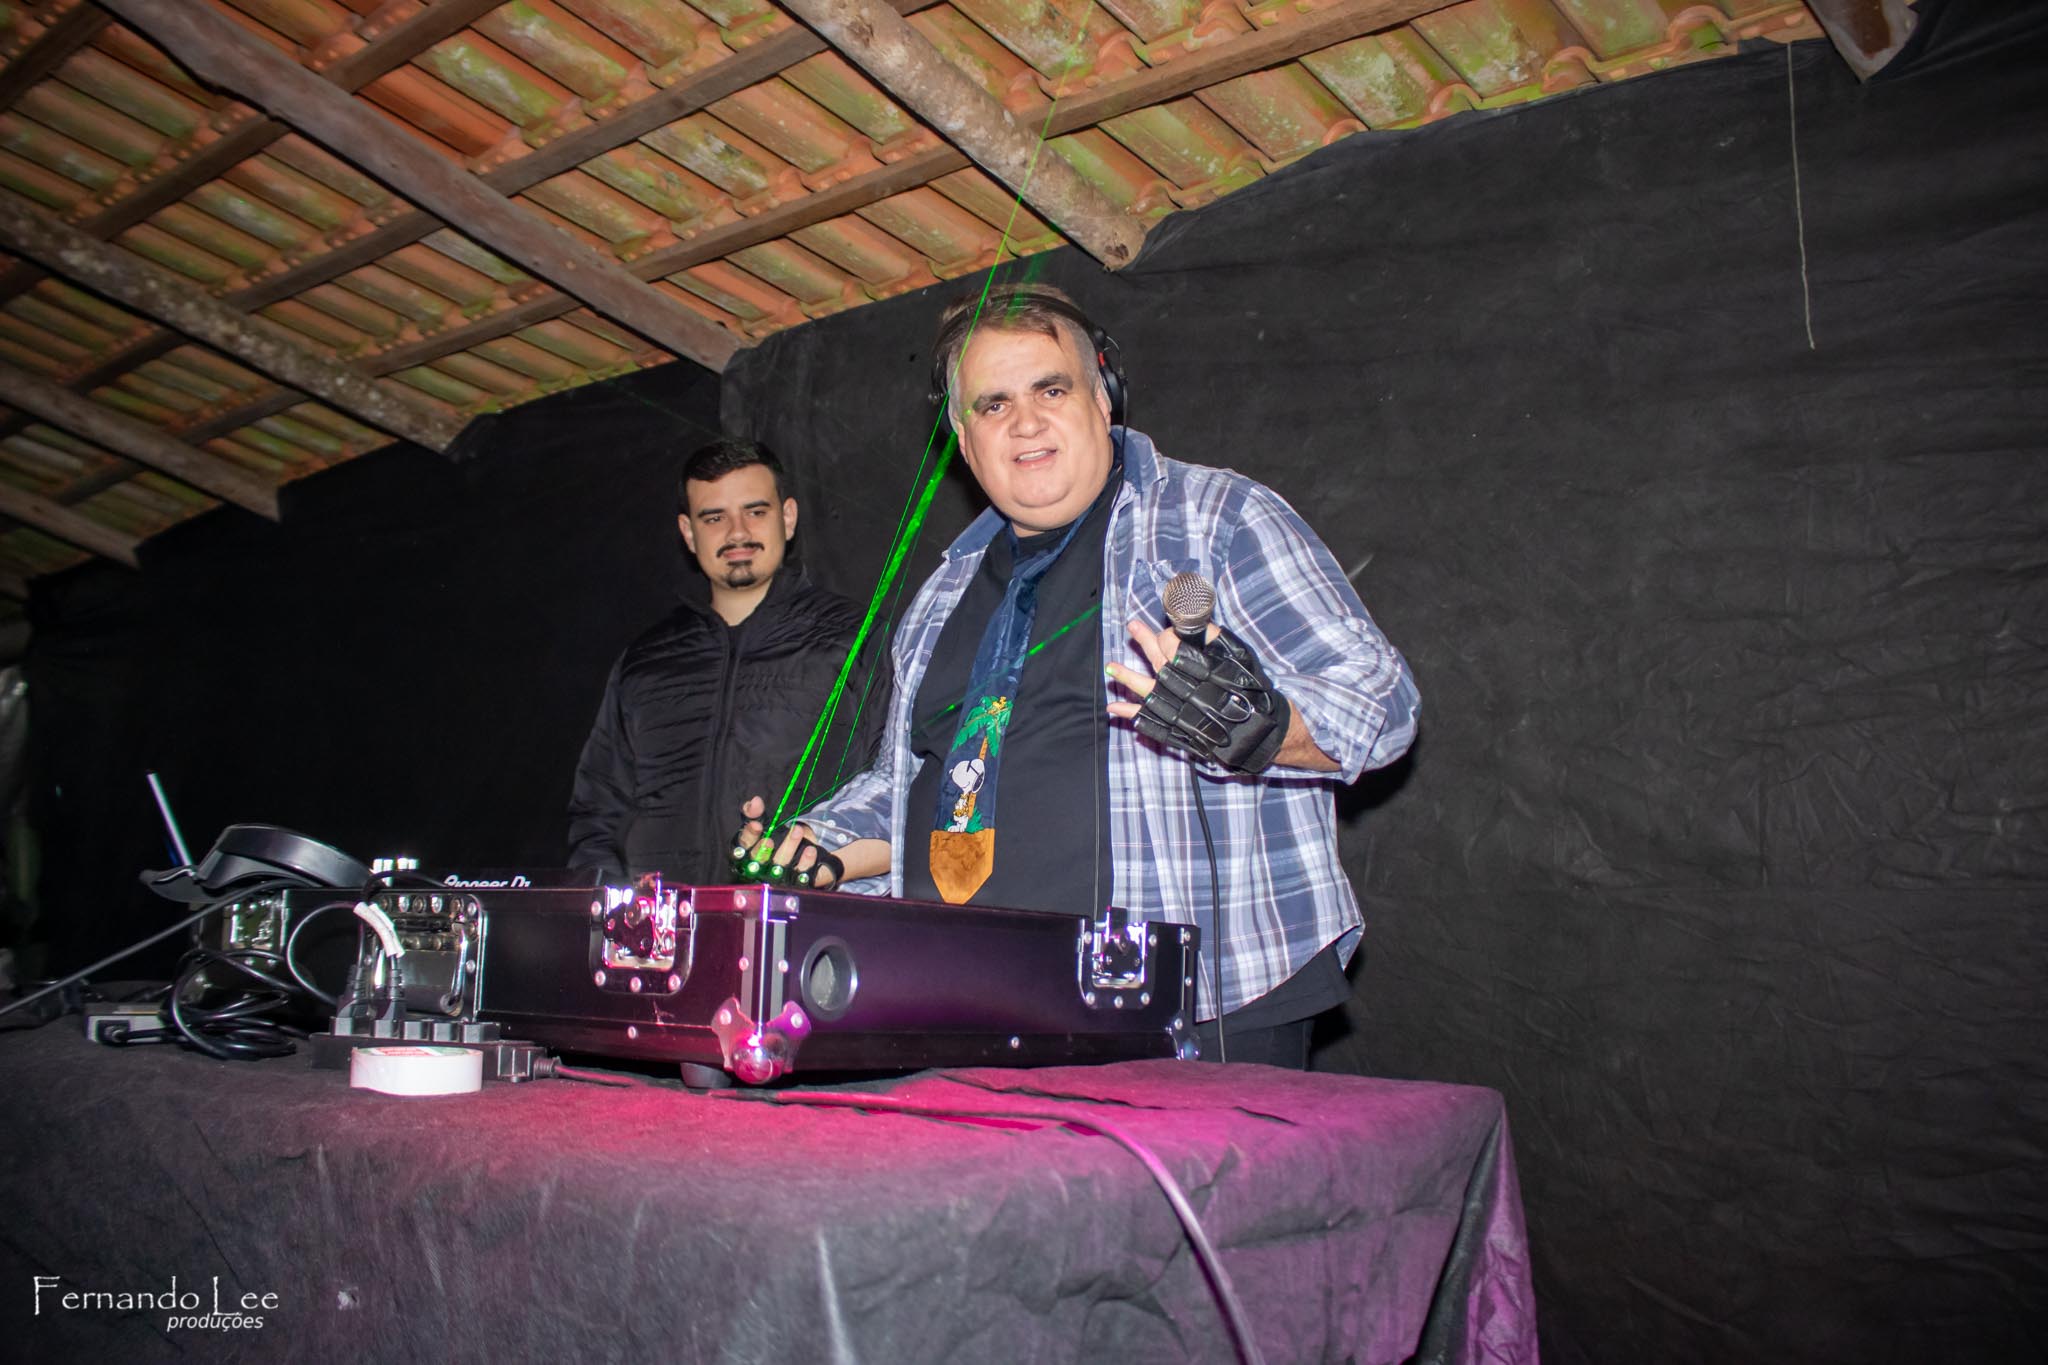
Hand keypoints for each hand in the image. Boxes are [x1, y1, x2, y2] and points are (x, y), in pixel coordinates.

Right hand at [731, 796, 842, 887]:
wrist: (799, 858)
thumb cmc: (773, 840)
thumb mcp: (763, 824)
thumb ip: (755, 812)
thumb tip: (755, 801)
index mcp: (747, 852)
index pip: (743, 845)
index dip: (749, 836)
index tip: (756, 825)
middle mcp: (760, 868)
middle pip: (759, 859)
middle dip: (763, 850)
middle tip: (770, 840)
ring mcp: (777, 877)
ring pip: (780, 865)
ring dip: (788, 848)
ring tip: (798, 831)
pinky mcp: (796, 882)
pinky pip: (800, 874)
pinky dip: (805, 862)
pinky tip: (811, 850)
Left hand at [1107, 620, 1290, 773]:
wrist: (1261, 732)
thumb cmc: (1252, 692)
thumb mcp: (1241, 659)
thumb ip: (1218, 640)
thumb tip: (1195, 622)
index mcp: (1206, 671)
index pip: (1176, 648)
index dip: (1168, 636)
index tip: (1166, 631)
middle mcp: (1191, 691)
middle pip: (1161, 664)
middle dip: (1145, 643)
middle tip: (1132, 626)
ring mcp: (1182, 714)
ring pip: (1150, 693)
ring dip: (1129, 679)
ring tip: (1110, 667)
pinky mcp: (1179, 733)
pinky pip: (1151, 723)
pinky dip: (1132, 715)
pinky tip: (1114, 707)